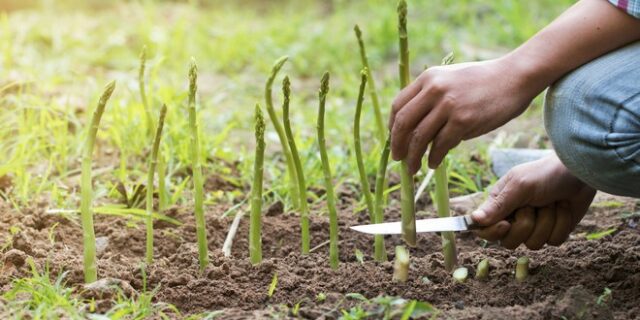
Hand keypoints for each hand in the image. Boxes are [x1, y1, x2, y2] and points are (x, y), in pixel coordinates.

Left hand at [389, 58, 540, 173]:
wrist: (515, 77)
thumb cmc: (484, 82)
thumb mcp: (451, 79)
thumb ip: (432, 96)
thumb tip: (415, 126)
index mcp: (428, 78)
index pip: (398, 105)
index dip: (393, 127)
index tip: (394, 140)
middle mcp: (434, 89)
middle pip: (403, 123)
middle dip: (397, 145)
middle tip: (397, 159)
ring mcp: (448, 105)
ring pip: (419, 138)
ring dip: (413, 157)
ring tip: (413, 167)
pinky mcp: (463, 120)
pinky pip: (440, 145)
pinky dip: (433, 158)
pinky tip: (433, 164)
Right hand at [472, 154, 595, 249]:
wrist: (578, 172)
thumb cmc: (545, 174)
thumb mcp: (519, 186)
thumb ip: (498, 205)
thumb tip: (473, 220)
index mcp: (499, 205)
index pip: (484, 230)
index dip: (493, 232)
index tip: (506, 224)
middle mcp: (513, 219)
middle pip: (508, 242)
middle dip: (525, 225)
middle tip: (533, 206)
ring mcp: (534, 227)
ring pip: (533, 244)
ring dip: (546, 222)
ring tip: (551, 203)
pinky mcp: (553, 232)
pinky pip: (553, 241)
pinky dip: (561, 224)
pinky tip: (563, 208)